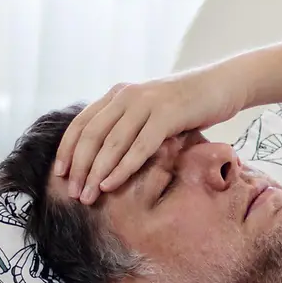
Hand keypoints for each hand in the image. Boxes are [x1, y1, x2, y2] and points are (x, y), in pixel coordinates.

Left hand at [54, 66, 245, 203]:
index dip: (68, 149)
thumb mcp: (149, 111)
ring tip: (88, 196)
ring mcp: (146, 104)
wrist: (221, 85)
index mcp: (118, 94)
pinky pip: (138, 147)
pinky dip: (122, 168)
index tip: (60, 174)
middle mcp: (126, 96)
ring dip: (96, 173)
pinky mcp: (167, 115)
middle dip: (79, 167)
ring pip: (112, 144)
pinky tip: (111, 185)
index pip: (82, 123)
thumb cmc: (186, 105)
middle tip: (73, 194)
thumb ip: (127, 124)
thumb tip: (104, 156)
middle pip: (92, 136)